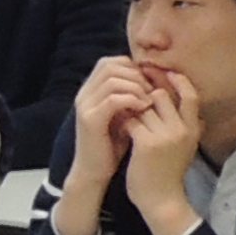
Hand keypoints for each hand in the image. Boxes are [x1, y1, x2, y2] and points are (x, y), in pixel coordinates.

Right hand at [56, 57, 153, 234]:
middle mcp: (84, 94)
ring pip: (113, 79)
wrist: (93, 172)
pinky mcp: (90, 120)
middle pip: (110, 65)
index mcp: (90, 90)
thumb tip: (151, 82)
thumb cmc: (111, 145)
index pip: (111, 62)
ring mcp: (85, 105)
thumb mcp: (122, 116)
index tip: (149, 82)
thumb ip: (129, 98)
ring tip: (149, 100)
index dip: (132, 68)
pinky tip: (144, 108)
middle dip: (136, 75)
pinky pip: (113, 99)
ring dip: (136, 87)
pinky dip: (132, 100)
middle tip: (151, 90)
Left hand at [120, 67, 209, 234]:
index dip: (176, 81)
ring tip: (125, 115)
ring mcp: (165, 136)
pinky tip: (120, 129)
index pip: (190, 94)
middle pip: (161, 95)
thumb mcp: (186, 146)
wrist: (161, 200)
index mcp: (193, 129)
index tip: (161, 74)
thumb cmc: (169, 171)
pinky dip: (123, 121)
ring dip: (131, 108)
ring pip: (142, 105)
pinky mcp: (147, 143)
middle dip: (144, 93)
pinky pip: (131, 119)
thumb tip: (184, 96)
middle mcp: (182, 130)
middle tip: (131, 94)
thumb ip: (187, 123)